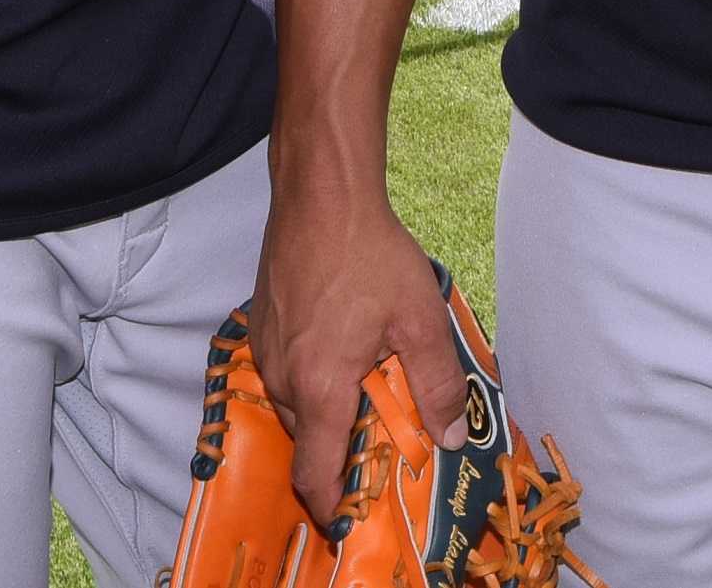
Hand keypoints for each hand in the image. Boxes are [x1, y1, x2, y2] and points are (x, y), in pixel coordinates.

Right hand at [256, 179, 464, 526]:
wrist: (321, 194)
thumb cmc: (371, 254)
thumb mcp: (420, 319)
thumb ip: (438, 384)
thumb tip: (451, 437)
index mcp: (318, 387)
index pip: (314, 474)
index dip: (332, 504)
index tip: (353, 516)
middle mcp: (282, 377)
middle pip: (307, 440)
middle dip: (339, 450)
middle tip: (382, 438)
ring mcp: (265, 350)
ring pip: (295, 405)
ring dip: (327, 410)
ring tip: (369, 387)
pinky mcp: (261, 326)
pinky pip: (286, 373)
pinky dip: (312, 378)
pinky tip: (344, 348)